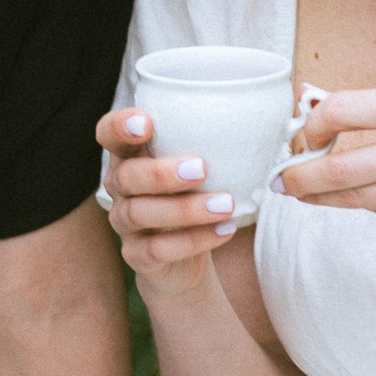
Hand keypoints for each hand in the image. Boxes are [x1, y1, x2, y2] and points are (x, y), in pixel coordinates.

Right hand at [94, 105, 237, 292]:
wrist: (182, 258)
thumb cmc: (194, 196)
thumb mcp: (197, 167)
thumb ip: (211, 142)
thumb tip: (266, 116)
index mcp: (130, 156)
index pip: (108, 133)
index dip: (120, 126)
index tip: (148, 122)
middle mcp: (119, 187)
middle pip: (126, 176)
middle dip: (162, 172)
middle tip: (201, 168)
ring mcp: (124, 223)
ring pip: (142, 213)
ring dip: (186, 209)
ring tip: (225, 205)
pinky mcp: (137, 256)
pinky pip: (159, 249)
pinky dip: (194, 241)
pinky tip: (224, 231)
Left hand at [281, 83, 375, 241]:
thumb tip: (319, 110)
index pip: (341, 112)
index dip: (312, 123)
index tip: (304, 132)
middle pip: (339, 169)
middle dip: (299, 177)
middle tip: (281, 180)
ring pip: (354, 199)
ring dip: (321, 197)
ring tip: (303, 193)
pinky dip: (370, 203)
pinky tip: (375, 193)